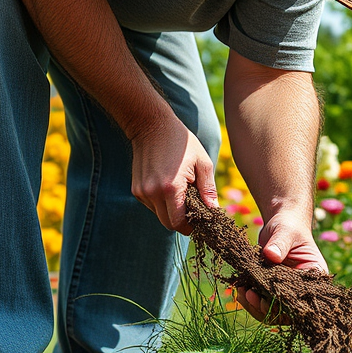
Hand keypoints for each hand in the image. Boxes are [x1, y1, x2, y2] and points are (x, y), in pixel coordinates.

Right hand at [130, 115, 217, 234]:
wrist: (151, 125)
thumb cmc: (181, 142)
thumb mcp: (202, 162)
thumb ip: (209, 189)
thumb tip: (214, 210)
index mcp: (171, 187)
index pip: (179, 222)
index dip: (191, 226)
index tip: (200, 223)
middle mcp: (152, 193)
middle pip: (168, 224)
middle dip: (182, 222)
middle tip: (194, 212)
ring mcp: (142, 192)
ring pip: (160, 216)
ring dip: (171, 212)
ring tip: (181, 194)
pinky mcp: (136, 190)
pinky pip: (152, 206)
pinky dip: (162, 203)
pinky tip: (168, 187)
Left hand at [236, 211, 327, 322]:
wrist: (280, 223)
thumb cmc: (289, 226)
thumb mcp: (286, 232)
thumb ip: (280, 244)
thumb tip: (271, 255)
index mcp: (314, 278)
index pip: (303, 300)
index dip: (285, 305)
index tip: (267, 299)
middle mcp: (301, 290)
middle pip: (286, 311)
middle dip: (266, 308)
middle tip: (250, 295)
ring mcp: (285, 291)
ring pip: (271, 310)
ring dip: (255, 306)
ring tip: (242, 292)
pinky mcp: (271, 289)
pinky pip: (261, 301)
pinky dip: (249, 298)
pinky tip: (240, 288)